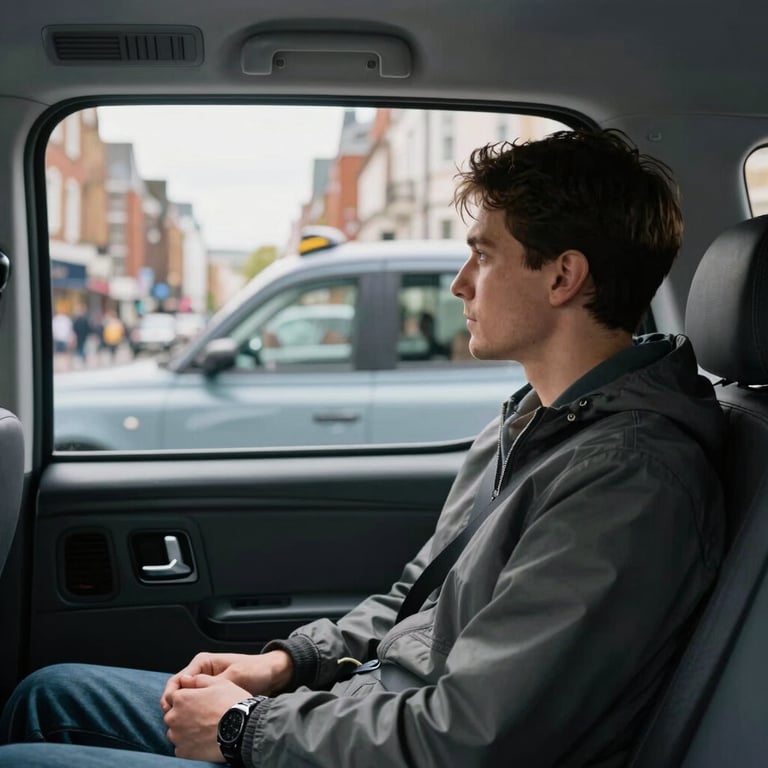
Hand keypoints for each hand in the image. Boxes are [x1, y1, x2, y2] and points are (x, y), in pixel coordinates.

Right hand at [161, 651, 292, 712]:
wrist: (271, 676)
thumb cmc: (254, 670)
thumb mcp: (234, 675)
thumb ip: (211, 682)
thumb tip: (188, 689)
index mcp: (202, 663)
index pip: (178, 679)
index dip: (171, 695)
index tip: (170, 709)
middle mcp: (201, 673)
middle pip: (178, 692)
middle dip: (174, 706)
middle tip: (173, 721)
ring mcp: (205, 686)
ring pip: (186, 701)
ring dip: (183, 712)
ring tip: (183, 725)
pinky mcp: (212, 697)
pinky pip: (197, 706)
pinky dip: (193, 715)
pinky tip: (193, 725)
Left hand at [164, 674, 249, 762]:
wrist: (241, 728)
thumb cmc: (230, 703)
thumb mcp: (218, 683)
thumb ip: (198, 679)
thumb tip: (185, 679)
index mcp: (181, 698)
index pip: (172, 697)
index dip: (185, 697)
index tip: (197, 701)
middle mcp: (174, 717)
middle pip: (172, 714)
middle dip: (182, 713)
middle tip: (202, 714)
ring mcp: (177, 736)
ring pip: (175, 731)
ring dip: (184, 729)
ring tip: (203, 727)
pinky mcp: (183, 752)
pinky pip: (180, 746)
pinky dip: (188, 743)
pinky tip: (202, 739)